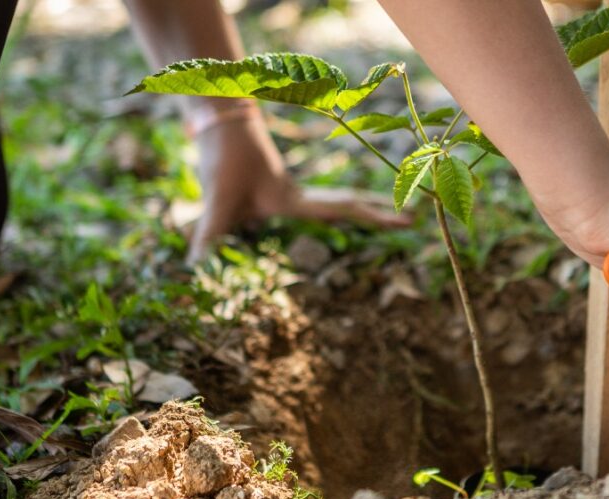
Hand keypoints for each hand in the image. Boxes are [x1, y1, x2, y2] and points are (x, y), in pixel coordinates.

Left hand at [184, 114, 410, 262]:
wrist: (218, 121)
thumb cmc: (222, 158)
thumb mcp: (216, 198)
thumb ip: (209, 232)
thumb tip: (195, 267)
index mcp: (294, 201)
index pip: (343, 211)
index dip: (375, 218)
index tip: (404, 220)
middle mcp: (299, 197)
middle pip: (349, 205)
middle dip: (380, 214)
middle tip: (413, 220)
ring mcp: (290, 193)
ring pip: (336, 202)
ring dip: (363, 209)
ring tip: (393, 216)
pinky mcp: (276, 192)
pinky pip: (316, 204)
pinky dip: (337, 210)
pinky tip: (340, 219)